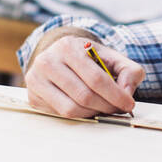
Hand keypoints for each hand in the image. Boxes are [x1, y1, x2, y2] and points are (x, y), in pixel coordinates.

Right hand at [24, 32, 144, 118]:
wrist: (61, 57)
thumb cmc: (89, 58)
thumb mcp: (112, 57)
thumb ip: (129, 71)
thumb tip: (126, 92)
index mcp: (67, 47)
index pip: (96, 78)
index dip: (115, 95)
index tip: (129, 104)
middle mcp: (47, 61)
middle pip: (84, 96)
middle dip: (106, 106)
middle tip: (118, 109)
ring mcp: (36, 80)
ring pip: (71, 109)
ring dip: (93, 113)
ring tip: (103, 107)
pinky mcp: (33, 97)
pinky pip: (60, 114)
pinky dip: (79, 115)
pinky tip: (86, 107)